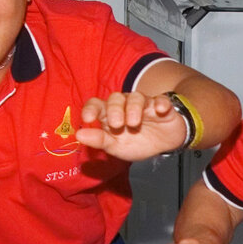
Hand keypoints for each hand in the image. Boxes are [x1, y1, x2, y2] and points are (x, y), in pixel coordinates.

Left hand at [74, 91, 190, 161]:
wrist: (163, 145)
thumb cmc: (136, 143)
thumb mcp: (115, 146)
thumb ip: (99, 140)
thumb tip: (79, 135)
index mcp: (110, 114)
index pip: (96, 104)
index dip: (91, 108)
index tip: (87, 118)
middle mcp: (125, 105)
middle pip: (116, 98)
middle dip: (114, 110)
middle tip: (116, 124)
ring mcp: (144, 104)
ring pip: (136, 97)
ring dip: (134, 108)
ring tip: (134, 123)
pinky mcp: (162, 106)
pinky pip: (161, 100)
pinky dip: (161, 103)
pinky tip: (160, 109)